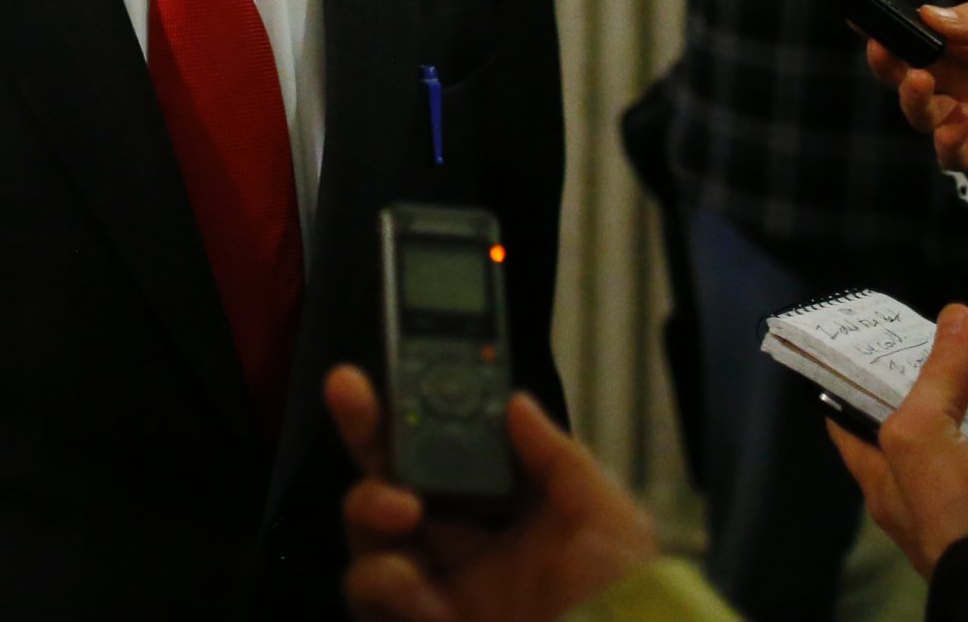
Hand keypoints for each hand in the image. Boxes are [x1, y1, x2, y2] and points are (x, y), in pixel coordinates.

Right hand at [325, 364, 657, 621]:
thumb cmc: (620, 604)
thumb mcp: (609, 520)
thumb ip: (559, 457)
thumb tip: (515, 402)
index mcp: (512, 512)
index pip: (455, 448)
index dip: (426, 408)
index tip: (404, 368)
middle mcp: (468, 544)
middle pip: (396, 474)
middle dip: (366, 427)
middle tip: (347, 386)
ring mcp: (437, 585)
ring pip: (369, 527)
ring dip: (368, 503)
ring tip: (399, 507)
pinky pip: (368, 592)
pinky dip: (380, 578)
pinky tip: (411, 581)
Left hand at [825, 305, 967, 589]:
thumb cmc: (960, 519)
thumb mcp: (925, 439)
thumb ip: (936, 377)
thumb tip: (956, 313)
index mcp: (888, 476)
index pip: (854, 416)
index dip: (861, 373)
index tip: (885, 333)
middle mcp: (932, 488)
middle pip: (936, 417)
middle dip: (956, 379)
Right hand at [863, 0, 967, 170]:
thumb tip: (928, 15)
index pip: (922, 35)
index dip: (889, 30)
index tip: (863, 20)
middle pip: (913, 78)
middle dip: (891, 68)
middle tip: (889, 57)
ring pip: (927, 118)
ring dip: (914, 105)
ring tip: (925, 86)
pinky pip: (959, 153)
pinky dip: (948, 140)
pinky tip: (962, 118)